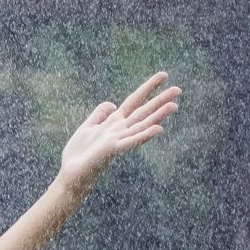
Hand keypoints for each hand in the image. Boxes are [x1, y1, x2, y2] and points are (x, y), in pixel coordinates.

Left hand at [58, 71, 180, 192]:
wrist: (71, 174)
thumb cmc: (79, 154)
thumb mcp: (88, 127)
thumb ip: (100, 114)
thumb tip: (113, 104)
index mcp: (114, 122)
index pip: (135, 101)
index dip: (148, 87)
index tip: (164, 75)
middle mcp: (120, 130)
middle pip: (143, 112)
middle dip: (160, 100)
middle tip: (179, 89)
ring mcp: (118, 139)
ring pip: (142, 125)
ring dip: (158, 116)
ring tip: (174, 105)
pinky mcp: (112, 149)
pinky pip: (131, 141)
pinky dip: (144, 135)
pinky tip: (158, 130)